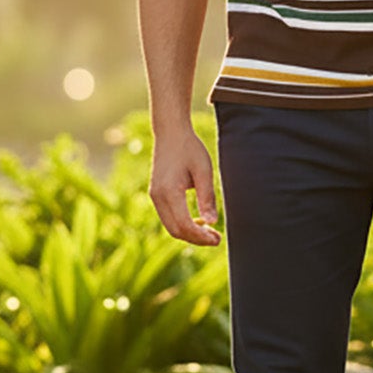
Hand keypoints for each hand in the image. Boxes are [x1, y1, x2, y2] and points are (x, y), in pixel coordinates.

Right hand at [149, 128, 221, 245]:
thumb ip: (207, 197)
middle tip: (216, 239)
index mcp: (169, 191)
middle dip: (196, 239)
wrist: (170, 133)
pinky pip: (168, 218)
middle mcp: (158, 197)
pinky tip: (198, 222)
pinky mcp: (156, 194)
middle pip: (175, 230)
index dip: (201, 236)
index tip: (217, 239)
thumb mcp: (203, 170)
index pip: (184, 225)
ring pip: (170, 226)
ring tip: (210, 232)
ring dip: (189, 233)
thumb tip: (212, 222)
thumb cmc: (189, 148)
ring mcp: (154, 196)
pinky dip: (182, 225)